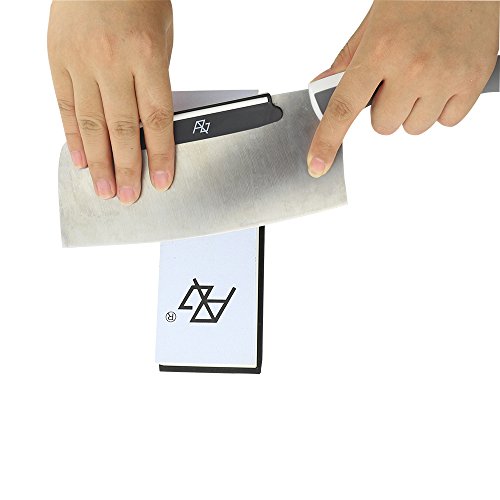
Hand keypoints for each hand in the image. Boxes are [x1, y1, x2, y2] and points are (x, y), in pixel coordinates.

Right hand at [48, 0, 174, 203]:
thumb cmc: (139, 0)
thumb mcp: (162, 40)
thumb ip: (155, 83)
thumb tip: (151, 126)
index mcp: (146, 57)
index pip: (157, 120)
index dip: (161, 156)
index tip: (162, 181)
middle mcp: (112, 62)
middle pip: (123, 129)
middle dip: (127, 168)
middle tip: (128, 195)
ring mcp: (81, 61)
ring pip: (91, 124)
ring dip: (99, 162)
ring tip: (104, 188)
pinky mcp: (57, 59)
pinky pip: (64, 106)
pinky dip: (72, 136)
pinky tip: (80, 160)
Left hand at [307, 1, 499, 177]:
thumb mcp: (374, 21)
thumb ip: (347, 59)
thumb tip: (323, 86)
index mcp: (379, 50)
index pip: (344, 108)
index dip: (327, 141)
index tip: (317, 164)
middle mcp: (411, 66)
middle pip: (382, 127)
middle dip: (384, 110)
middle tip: (395, 80)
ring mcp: (444, 76)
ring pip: (413, 128)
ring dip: (412, 111)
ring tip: (422, 76)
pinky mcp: (473, 80)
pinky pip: (447, 122)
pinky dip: (442, 108)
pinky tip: (443, 80)